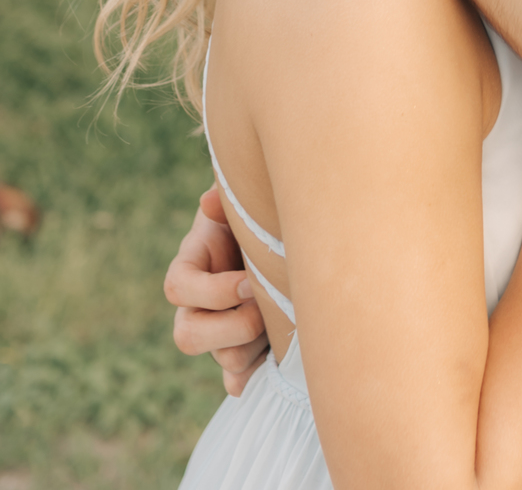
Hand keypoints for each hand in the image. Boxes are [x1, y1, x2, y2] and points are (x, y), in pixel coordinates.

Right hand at [164, 185, 268, 395]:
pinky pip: (236, 379)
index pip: (178, 288)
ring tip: (284, 320)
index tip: (249, 281)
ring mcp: (217, 331)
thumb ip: (224, 202)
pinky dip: (250, 378)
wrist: (278, 236)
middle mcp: (196, 305)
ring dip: (255, 345)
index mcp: (190, 265)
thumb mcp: (241, 202)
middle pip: (188, 335)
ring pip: (224, 358)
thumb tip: (208, 202)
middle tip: (266, 308)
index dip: (212, 291)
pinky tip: (269, 368)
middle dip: (232, 327)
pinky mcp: (241, 348)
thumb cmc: (256, 213)